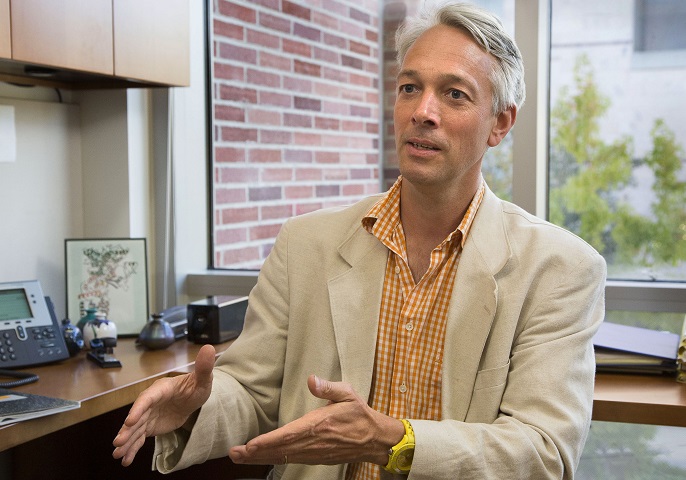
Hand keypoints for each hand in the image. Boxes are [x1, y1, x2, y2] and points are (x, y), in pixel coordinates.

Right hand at [112, 344, 215, 465]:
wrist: (193, 397)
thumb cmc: (196, 386)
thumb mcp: (203, 379)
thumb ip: (204, 366)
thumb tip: (209, 348)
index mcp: (161, 389)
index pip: (147, 398)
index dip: (138, 409)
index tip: (130, 420)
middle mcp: (150, 402)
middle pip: (136, 416)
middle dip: (126, 429)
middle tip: (117, 443)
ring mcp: (148, 415)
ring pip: (135, 429)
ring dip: (126, 441)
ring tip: (118, 455)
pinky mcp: (149, 426)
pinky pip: (139, 438)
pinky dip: (132, 448)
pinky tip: (125, 460)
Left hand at [228, 375, 403, 466]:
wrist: (374, 439)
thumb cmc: (359, 414)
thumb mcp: (347, 394)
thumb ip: (328, 387)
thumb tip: (312, 379)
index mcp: (319, 425)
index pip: (288, 435)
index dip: (267, 442)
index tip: (250, 445)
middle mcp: (313, 442)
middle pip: (280, 450)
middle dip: (255, 453)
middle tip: (234, 454)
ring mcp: (314, 453)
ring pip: (283, 457)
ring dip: (260, 458)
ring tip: (241, 457)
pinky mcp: (315, 457)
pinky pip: (290, 460)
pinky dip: (274, 459)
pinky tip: (261, 458)